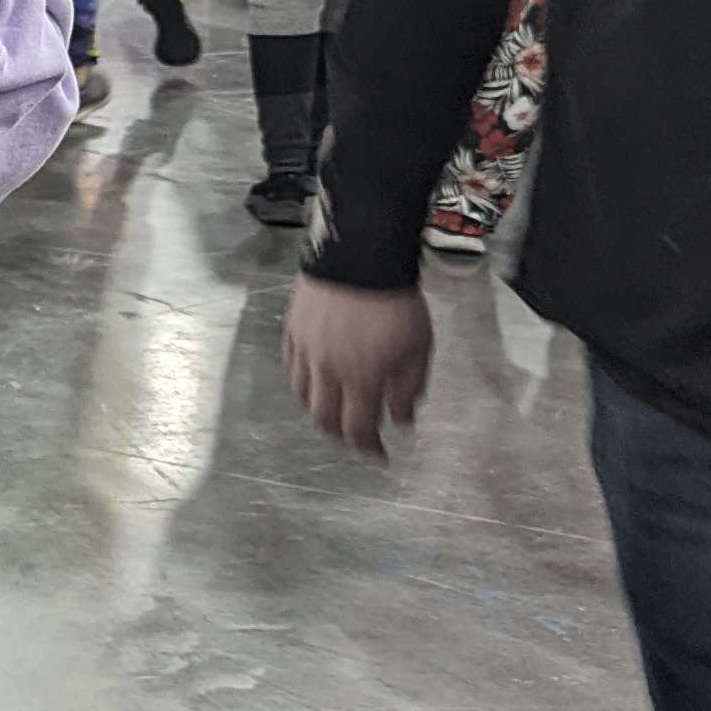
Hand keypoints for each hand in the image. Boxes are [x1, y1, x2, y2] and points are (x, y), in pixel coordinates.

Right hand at [284, 278, 433, 458]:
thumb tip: (401, 419)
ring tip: (333, 409)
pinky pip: (291, 367)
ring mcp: (305, 350)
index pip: (358, 429)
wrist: (361, 254)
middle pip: (324, 418)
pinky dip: (302, 381)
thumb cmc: (395, 300)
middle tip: (354, 437)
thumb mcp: (418, 348)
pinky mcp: (293, 329)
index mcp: (360, 379)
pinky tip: (314, 378)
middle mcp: (327, 371)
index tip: (379, 456)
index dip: (368, 449)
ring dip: (319, 410)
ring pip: (303, 395)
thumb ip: (408, 389)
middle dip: (340, 435)